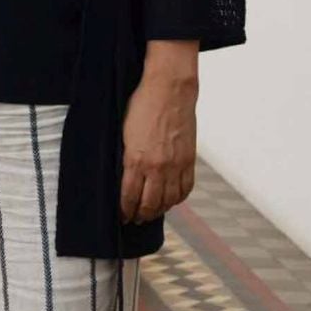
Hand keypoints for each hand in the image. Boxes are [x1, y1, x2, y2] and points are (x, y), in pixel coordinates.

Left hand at [119, 40, 198, 222]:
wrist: (169, 90)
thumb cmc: (141, 105)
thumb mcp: (124, 131)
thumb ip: (126, 156)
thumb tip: (124, 175)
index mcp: (136, 160)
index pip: (129, 196)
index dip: (124, 210)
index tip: (121, 217)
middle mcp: (157, 167)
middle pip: (149, 203)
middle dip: (141, 215)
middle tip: (135, 220)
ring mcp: (175, 165)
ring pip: (169, 200)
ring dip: (159, 210)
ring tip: (151, 214)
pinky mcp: (189, 160)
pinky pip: (185, 188)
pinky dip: (178, 199)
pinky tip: (171, 200)